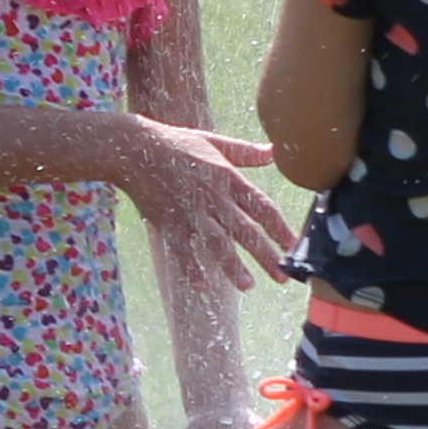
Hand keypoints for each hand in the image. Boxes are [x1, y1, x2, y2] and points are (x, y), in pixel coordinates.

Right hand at [117, 120, 292, 286]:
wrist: (134, 148)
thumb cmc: (176, 143)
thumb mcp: (215, 142)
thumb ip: (245, 152)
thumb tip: (274, 152)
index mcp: (228, 179)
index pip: (262, 207)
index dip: (280, 227)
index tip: (293, 245)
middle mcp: (214, 198)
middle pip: (245, 231)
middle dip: (265, 255)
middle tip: (282, 277)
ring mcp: (191, 212)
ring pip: (217, 243)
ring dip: (232, 266)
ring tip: (247, 285)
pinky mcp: (169, 222)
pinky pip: (182, 250)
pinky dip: (191, 268)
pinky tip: (202, 286)